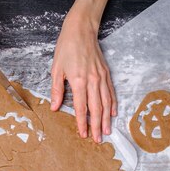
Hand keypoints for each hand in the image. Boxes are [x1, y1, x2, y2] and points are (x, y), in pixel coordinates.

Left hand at [50, 0, 116, 142]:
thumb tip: (55, 107)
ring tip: (107, 131)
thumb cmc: (67, 48)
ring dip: (107, 118)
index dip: (82, 122)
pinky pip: (111, 92)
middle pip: (96, 109)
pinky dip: (113, 104)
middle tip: (98, 140)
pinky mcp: (106, 73)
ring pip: (106, 102)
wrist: (81, 30)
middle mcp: (92, 81)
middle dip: (97, 126)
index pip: (81, 107)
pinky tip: (113, 113)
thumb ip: (57, 90)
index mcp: (78, 81)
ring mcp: (101, 78)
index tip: (84, 134)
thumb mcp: (56, 69)